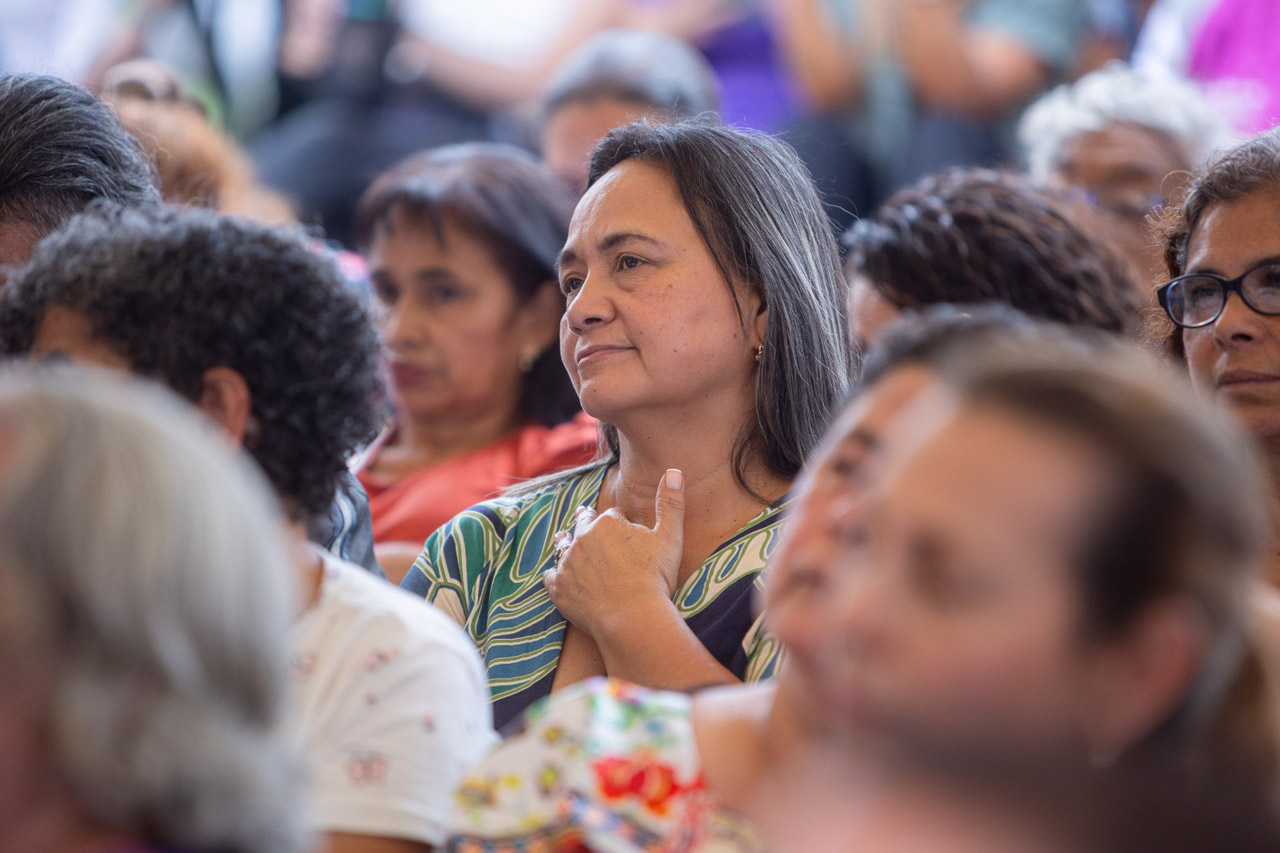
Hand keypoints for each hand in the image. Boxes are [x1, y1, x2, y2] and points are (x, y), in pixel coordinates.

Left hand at [543, 469, 684, 637]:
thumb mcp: (670, 537)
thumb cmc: (654, 578)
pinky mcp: (559, 588)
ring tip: (562, 538)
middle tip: (583, 515)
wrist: (632, 617)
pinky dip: (554, 575)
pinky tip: (555, 577)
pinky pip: (550, 576)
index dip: (619, 522)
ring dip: (564, 541)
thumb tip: (674, 471)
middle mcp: (582, 538)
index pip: (611, 516)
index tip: (623, 529)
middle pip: (582, 524)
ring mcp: (568, 564)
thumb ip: (671, 503)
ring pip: (562, 546)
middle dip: (585, 520)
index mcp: (607, 523)